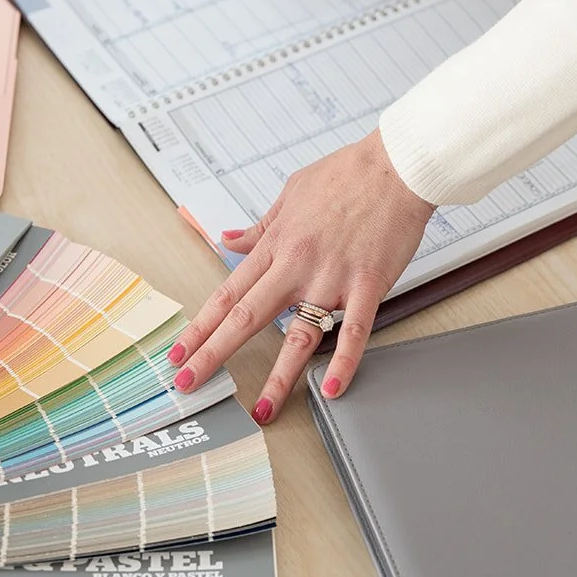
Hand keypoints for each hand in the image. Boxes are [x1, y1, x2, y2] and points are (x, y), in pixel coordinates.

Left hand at [167, 132, 434, 423]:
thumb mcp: (290, 193)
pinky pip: (355, 331)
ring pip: (298, 335)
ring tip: (262, 410)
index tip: (180, 352)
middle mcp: (297, 265)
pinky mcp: (369, 284)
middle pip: (247, 318)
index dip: (201, 327)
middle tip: (189, 383)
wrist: (396, 166)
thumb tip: (228, 239)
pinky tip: (330, 388)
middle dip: (214, 355)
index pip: (228, 294)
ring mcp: (333, 278)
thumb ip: (259, 226)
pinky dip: (344, 362)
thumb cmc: (347, 174)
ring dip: (277, 377)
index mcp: (277, 244)